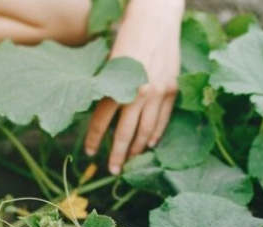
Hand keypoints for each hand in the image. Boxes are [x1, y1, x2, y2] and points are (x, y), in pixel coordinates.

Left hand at [84, 0, 183, 174]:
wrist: (156, 20)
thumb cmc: (128, 35)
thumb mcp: (111, 62)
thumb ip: (108, 88)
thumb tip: (102, 112)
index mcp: (118, 85)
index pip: (102, 121)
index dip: (94, 139)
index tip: (90, 152)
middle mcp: (139, 93)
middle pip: (125, 133)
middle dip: (117, 154)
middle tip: (112, 170)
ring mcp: (158, 93)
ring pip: (146, 131)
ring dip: (137, 149)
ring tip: (130, 162)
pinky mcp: (172, 89)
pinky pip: (163, 119)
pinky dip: (156, 134)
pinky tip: (149, 145)